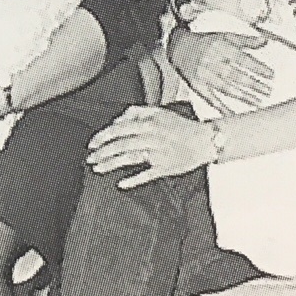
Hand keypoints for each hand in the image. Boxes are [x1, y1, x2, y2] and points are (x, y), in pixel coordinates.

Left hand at [87, 103, 219, 187]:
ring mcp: (158, 153)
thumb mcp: (159, 112)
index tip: (92, 143)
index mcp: (149, 123)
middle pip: (121, 144)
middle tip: (90, 158)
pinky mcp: (165, 168)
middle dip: (103, 152)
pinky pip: (147, 175)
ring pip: (130, 158)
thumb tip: (117, 120)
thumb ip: (136, 112)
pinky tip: (121, 183)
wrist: (205, 141)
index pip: (120, 128)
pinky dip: (133, 180)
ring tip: (98, 168)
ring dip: (111, 164)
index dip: (103, 136)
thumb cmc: (181, 127)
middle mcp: (152, 137)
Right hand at [168, 26, 273, 114]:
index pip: (242, 59)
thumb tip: (265, 41)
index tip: (271, 75)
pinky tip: (233, 115)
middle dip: (253, 84)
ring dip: (243, 96)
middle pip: (235, 75)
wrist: (179, 48)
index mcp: (220, 48)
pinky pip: (211, 98)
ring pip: (226, 88)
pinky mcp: (198, 86)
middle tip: (268, 90)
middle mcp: (212, 61)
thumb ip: (245, 40)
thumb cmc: (205, 42)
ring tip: (258, 101)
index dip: (257, 68)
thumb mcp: (225, 36)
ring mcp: (204, 75)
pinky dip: (222, 108)